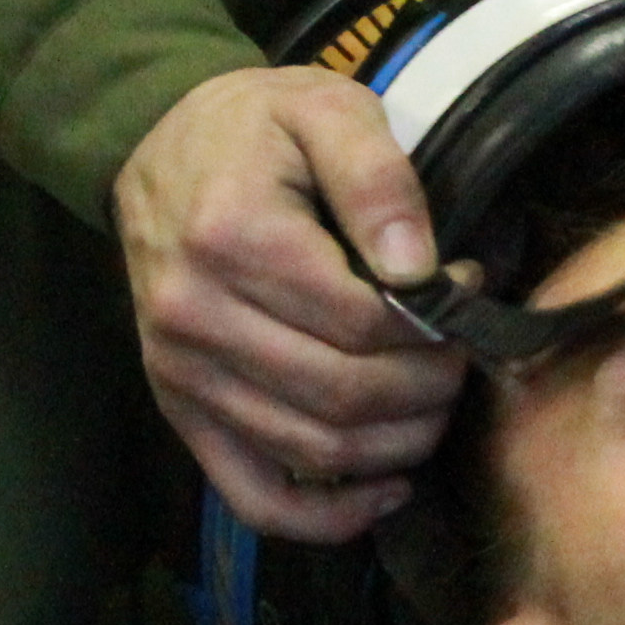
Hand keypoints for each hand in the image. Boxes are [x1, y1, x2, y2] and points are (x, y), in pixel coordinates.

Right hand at [113, 66, 469, 541]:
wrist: (156, 150)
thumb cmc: (256, 130)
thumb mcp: (325, 108)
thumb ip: (378, 178)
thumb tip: (421, 269)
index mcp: (232, 239)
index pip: (364, 324)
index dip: (436, 322)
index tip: (467, 289)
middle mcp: (193, 318)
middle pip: (345, 397)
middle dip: (429, 388)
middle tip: (462, 354)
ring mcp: (181, 376)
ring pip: (315, 452)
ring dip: (399, 445)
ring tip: (435, 400)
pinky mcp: (181, 413)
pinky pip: (257, 499)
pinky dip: (330, 516)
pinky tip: (388, 489)